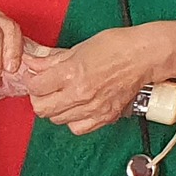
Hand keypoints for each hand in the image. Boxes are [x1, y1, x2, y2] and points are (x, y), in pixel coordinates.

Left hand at [27, 21, 175, 135]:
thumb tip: (31, 62)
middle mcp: (80, 95)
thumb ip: (51, 60)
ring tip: (62, 96)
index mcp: (71, 74)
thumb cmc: (115, 46)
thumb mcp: (78, 48)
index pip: (35, 87)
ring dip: (55, 109)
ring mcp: (93, 109)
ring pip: (57, 120)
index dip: (31, 81)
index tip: (34, 77)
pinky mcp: (105, 117)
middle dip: (38, 97)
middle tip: (44, 88)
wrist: (144, 57)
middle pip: (42, 109)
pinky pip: (78, 128)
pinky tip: (77, 108)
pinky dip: (73, 120)